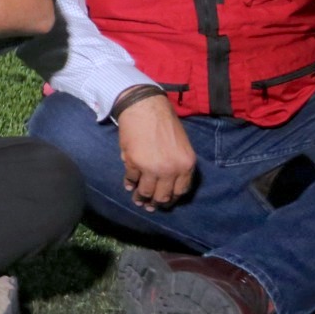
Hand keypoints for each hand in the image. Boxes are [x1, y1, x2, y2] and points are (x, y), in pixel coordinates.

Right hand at [115, 94, 195, 210]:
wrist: (145, 108)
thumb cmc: (165, 123)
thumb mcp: (181, 146)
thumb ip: (177, 166)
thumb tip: (165, 184)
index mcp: (186, 165)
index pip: (180, 191)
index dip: (171, 199)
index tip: (164, 202)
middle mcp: (171, 170)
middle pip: (163, 196)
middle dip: (155, 203)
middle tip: (149, 206)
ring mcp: (151, 168)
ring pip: (146, 192)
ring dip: (140, 198)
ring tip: (137, 200)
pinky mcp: (134, 163)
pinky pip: (131, 180)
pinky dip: (129, 184)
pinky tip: (128, 185)